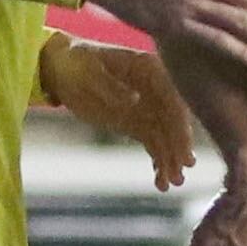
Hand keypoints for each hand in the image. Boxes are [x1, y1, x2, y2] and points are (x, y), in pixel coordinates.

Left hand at [40, 35, 196, 189]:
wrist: (63, 70)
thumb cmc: (76, 63)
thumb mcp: (89, 71)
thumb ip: (110, 86)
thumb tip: (134, 101)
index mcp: (151, 69)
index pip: (173, 98)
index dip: (180, 122)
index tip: (183, 146)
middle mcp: (157, 89)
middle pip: (173, 120)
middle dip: (179, 144)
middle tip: (183, 168)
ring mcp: (148, 108)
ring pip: (165, 137)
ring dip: (170, 159)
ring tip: (172, 183)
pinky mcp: (137, 124)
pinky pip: (153, 144)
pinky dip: (158, 162)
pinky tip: (161, 182)